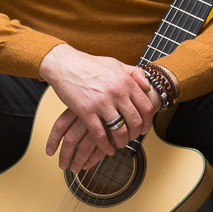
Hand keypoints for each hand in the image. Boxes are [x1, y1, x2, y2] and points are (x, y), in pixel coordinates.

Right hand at [38, 44, 154, 171]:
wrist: (65, 64)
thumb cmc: (89, 65)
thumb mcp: (116, 64)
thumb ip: (134, 73)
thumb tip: (148, 86)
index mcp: (126, 81)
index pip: (146, 107)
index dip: (148, 121)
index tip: (144, 128)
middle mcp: (117, 92)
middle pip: (135, 122)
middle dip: (135, 134)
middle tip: (131, 138)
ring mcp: (101, 102)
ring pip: (119, 131)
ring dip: (121, 142)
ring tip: (119, 144)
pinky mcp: (86, 111)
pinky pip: (99, 134)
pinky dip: (105, 145)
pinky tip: (106, 148)